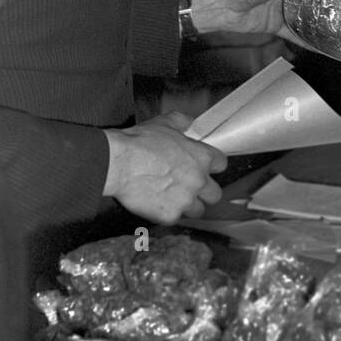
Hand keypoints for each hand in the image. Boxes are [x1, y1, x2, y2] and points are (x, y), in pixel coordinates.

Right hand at [102, 111, 227, 223]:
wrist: (118, 163)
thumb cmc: (139, 143)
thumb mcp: (163, 123)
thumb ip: (181, 121)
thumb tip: (189, 121)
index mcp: (202, 157)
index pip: (221, 165)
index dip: (211, 166)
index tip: (203, 167)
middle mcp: (198, 180)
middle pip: (215, 194)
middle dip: (204, 192)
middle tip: (189, 187)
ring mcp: (185, 200)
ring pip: (198, 210)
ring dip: (188, 206)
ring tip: (171, 198)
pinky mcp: (170, 215)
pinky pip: (174, 218)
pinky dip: (166, 213)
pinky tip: (155, 203)